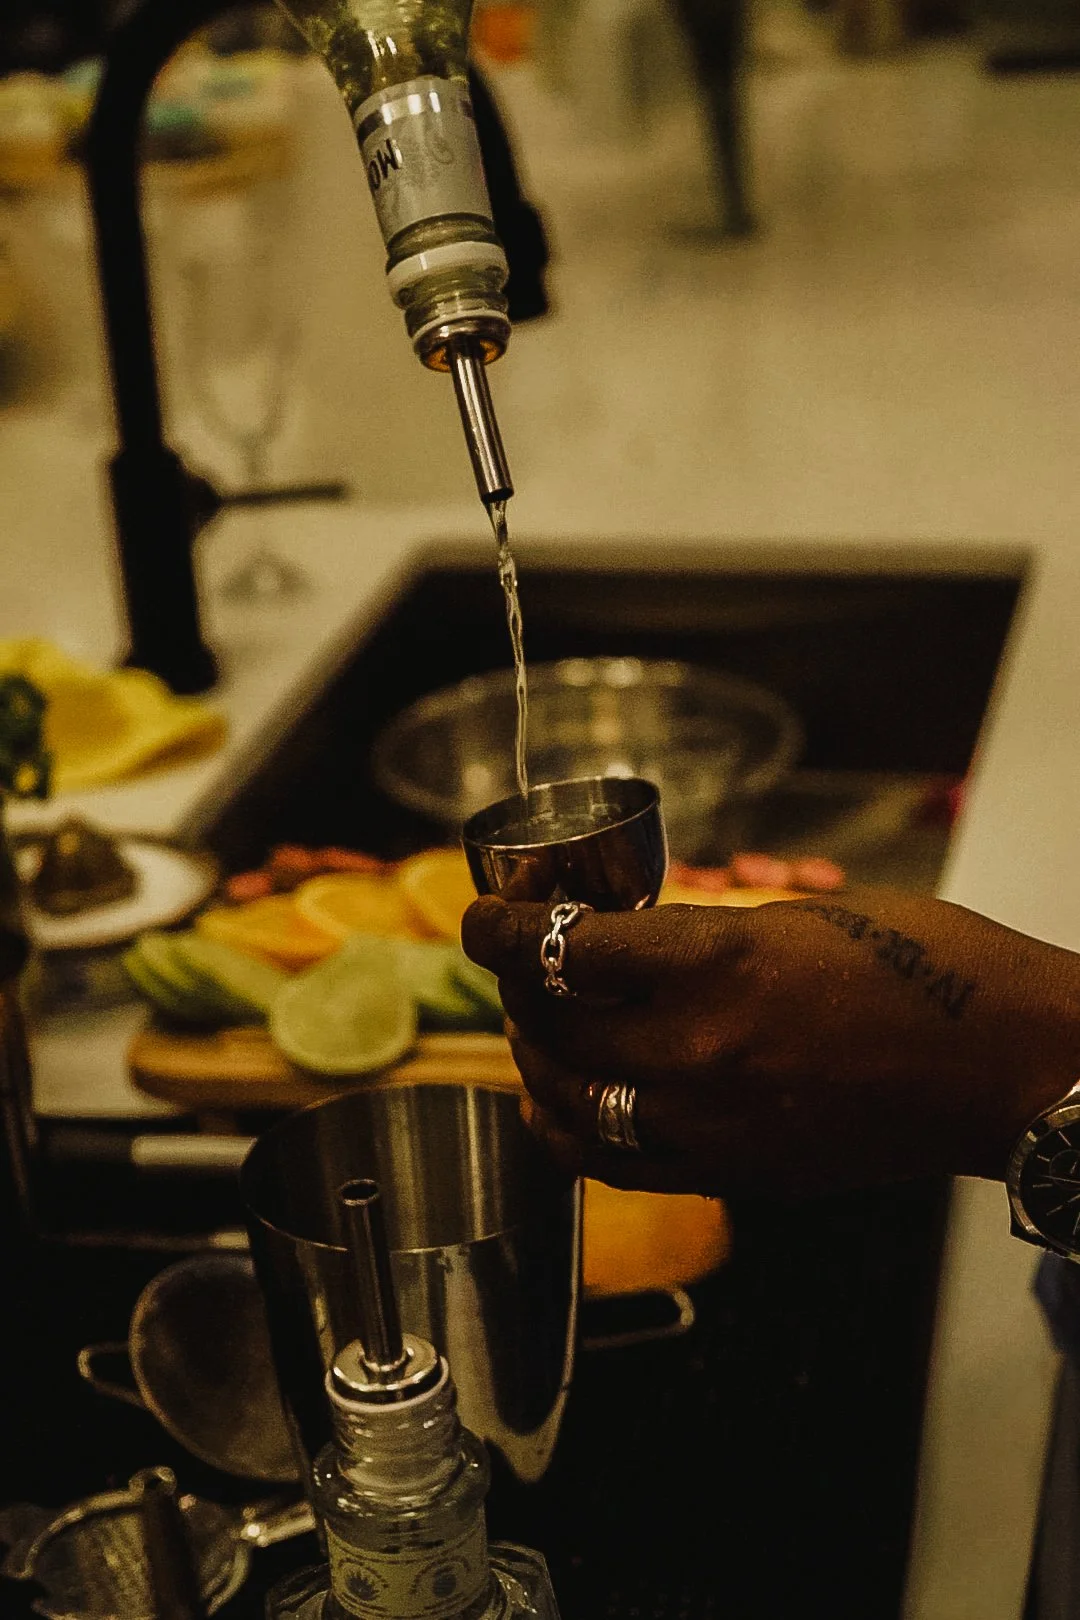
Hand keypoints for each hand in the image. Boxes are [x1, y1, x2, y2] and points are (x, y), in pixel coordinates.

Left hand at [462, 889, 1079, 1197]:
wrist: (1010, 1065)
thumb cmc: (933, 968)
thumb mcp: (807, 915)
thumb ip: (707, 936)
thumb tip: (639, 945)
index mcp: (716, 963)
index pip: (563, 947)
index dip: (504, 928)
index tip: (485, 917)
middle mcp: (697, 1049)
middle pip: (553, 1025)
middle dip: (518, 988)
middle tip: (517, 965)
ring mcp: (713, 1123)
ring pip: (572, 1101)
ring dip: (536, 1060)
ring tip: (535, 1033)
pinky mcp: (736, 1174)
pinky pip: (617, 1164)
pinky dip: (571, 1133)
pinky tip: (556, 1109)